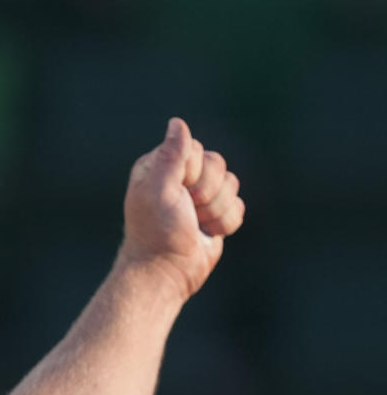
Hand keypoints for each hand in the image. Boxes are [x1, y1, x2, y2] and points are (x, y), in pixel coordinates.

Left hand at [119, 117, 244, 299]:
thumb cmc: (156, 232)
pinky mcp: (216, 215)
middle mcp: (182, 178)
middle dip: (206, 193)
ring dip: (215, 211)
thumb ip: (171, 155)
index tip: (177, 193)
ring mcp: (201, 197)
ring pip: (232, 185)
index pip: (196, 149)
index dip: (193, 172)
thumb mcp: (158, 189)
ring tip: (196, 225)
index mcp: (161, 167)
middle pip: (218, 164)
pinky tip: (206, 234)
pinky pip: (238, 207)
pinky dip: (225, 224)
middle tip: (187, 211)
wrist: (167, 272)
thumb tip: (177, 122)